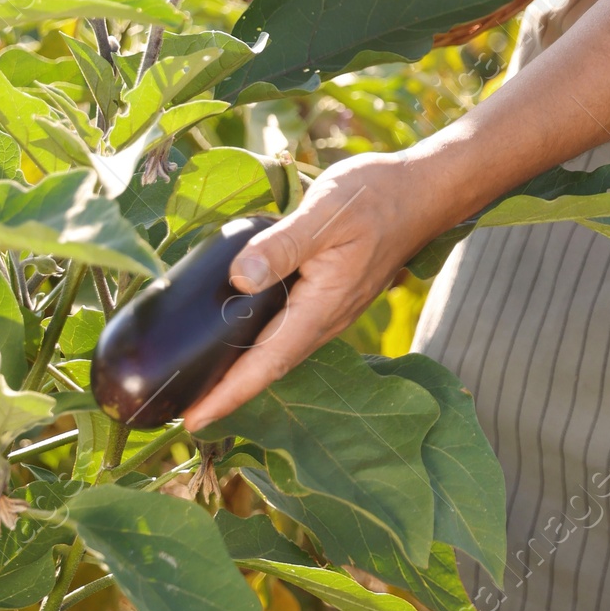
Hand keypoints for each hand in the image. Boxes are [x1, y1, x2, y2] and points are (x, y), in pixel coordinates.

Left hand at [183, 149, 460, 429]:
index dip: (229, 395)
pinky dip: (263, 341)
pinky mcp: (334, 293)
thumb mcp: (326, 211)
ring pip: (282, 350)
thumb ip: (282, 245)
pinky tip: (244, 331)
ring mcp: (333, 308)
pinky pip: (292, 328)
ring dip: (246, 370)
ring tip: (207, 378)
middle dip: (229, 391)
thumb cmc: (377, 197)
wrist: (424, 190)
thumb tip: (239, 279)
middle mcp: (327, 318)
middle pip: (271, 367)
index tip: (193, 420)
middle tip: (185, 407)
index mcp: (322, 306)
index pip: (268, 364)